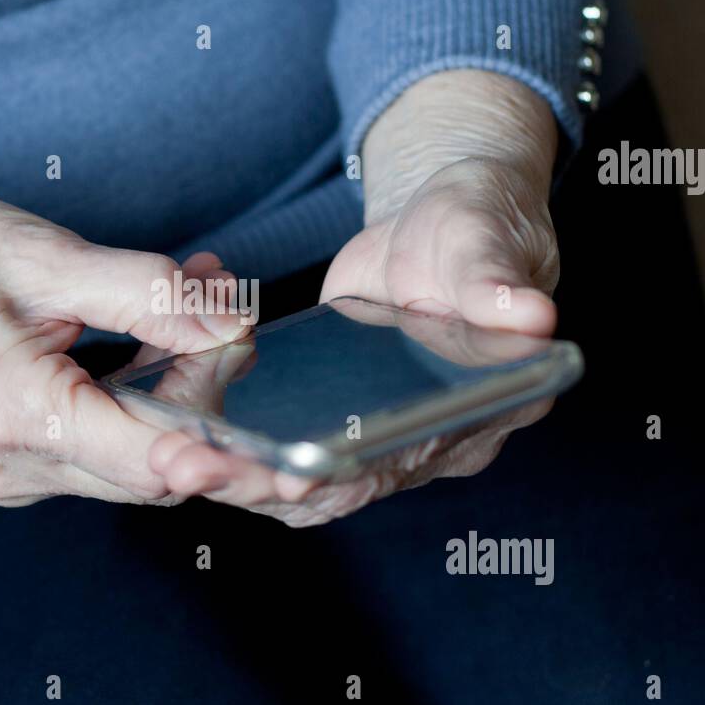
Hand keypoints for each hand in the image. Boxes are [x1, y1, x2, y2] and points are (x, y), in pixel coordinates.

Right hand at [0, 182, 250, 505]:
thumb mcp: (45, 256)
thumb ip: (149, 295)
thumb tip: (234, 324)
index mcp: (10, 410)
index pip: (144, 462)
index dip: (223, 463)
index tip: (287, 464)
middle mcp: (12, 462)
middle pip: (155, 469)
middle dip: (211, 400)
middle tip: (230, 319)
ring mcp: (15, 472)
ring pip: (140, 462)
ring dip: (185, 394)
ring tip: (197, 303)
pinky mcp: (23, 463)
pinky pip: (112, 450)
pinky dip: (151, 400)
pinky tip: (161, 338)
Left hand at [147, 71, 561, 525]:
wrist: (441, 219)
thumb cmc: (475, 225)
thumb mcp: (484, 243)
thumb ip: (498, 284)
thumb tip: (534, 317)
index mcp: (486, 411)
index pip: (413, 458)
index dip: (353, 477)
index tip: (291, 483)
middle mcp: (434, 441)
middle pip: (344, 485)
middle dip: (264, 484)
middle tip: (192, 472)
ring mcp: (381, 434)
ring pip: (302, 477)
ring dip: (236, 473)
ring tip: (171, 461)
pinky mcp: (335, 415)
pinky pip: (281, 443)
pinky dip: (233, 443)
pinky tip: (177, 431)